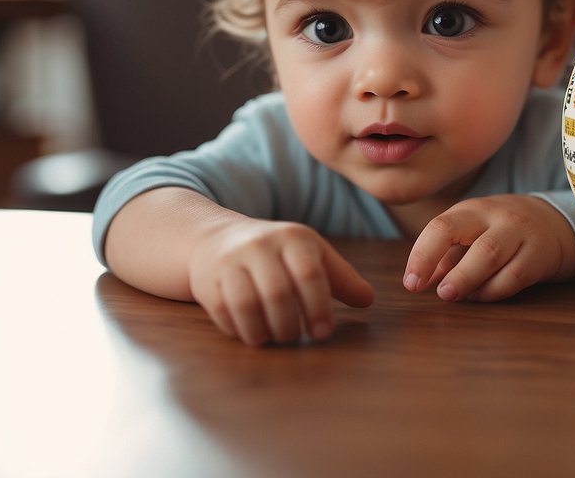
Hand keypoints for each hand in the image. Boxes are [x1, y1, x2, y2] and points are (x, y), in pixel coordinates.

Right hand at [186, 218, 374, 345]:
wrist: (215, 238)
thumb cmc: (276, 252)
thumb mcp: (311, 254)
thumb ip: (340, 277)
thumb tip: (368, 300)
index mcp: (293, 238)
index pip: (310, 275)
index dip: (318, 308)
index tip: (323, 332)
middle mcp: (260, 245)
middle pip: (278, 293)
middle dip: (290, 325)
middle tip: (296, 337)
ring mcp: (230, 262)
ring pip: (247, 305)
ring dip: (264, 331)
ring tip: (275, 336)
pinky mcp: (207, 280)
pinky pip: (224, 313)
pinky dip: (241, 330)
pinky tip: (253, 332)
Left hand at [401, 194, 574, 302]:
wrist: (552, 221)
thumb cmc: (498, 230)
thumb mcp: (469, 233)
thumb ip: (444, 256)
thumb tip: (418, 281)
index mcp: (471, 210)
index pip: (441, 227)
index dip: (422, 255)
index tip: (411, 283)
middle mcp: (496, 217)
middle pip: (472, 240)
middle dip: (452, 271)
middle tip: (439, 294)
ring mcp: (521, 234)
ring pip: (492, 255)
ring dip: (469, 280)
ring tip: (454, 296)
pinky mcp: (540, 255)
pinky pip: (516, 275)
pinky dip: (494, 290)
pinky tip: (481, 297)